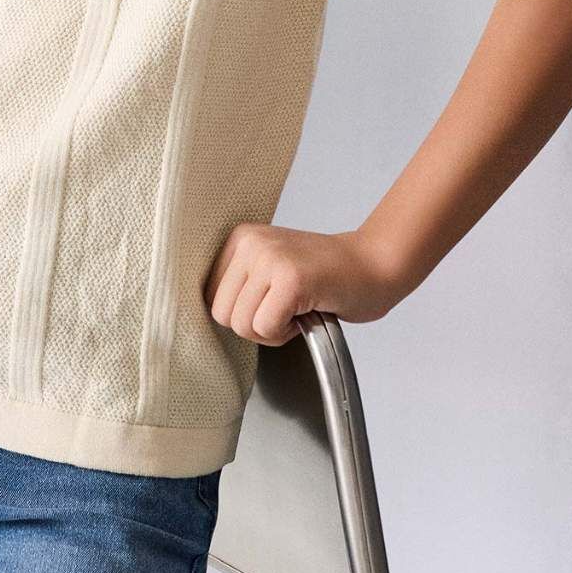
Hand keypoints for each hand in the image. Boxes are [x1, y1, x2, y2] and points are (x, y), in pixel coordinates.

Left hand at [202, 223, 402, 342]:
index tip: (270, 302)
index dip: (242, 313)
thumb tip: (198, 316)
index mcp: (239, 238)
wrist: (373, 266)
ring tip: (296, 309)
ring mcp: (269, 258)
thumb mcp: (270, 268)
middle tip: (286, 310)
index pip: (209, 297)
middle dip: (254, 326)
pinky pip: (266, 328)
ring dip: (272, 331)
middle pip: (221, 314)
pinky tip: (305, 314)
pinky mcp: (290, 278)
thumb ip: (238, 284)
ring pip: (242, 325)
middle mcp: (249, 242)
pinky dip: (286, 334)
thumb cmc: (324, 277)